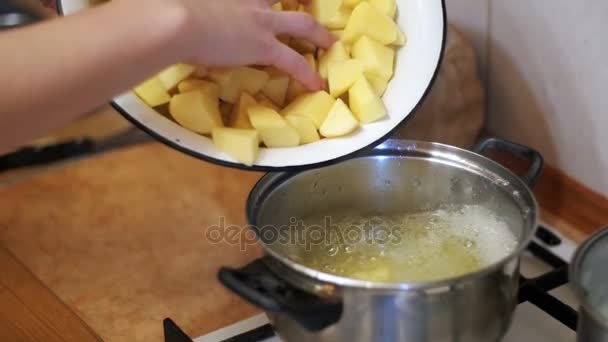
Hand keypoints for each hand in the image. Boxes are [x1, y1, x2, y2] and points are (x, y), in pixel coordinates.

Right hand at [175, 0, 334, 89]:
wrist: (175, 21)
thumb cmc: (167, 7)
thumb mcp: (183, 2)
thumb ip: (190, 5)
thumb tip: (171, 10)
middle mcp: (251, 1)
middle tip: (311, 2)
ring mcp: (261, 22)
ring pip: (301, 24)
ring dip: (318, 34)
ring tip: (330, 43)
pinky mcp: (264, 46)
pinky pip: (293, 62)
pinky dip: (307, 74)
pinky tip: (317, 84)